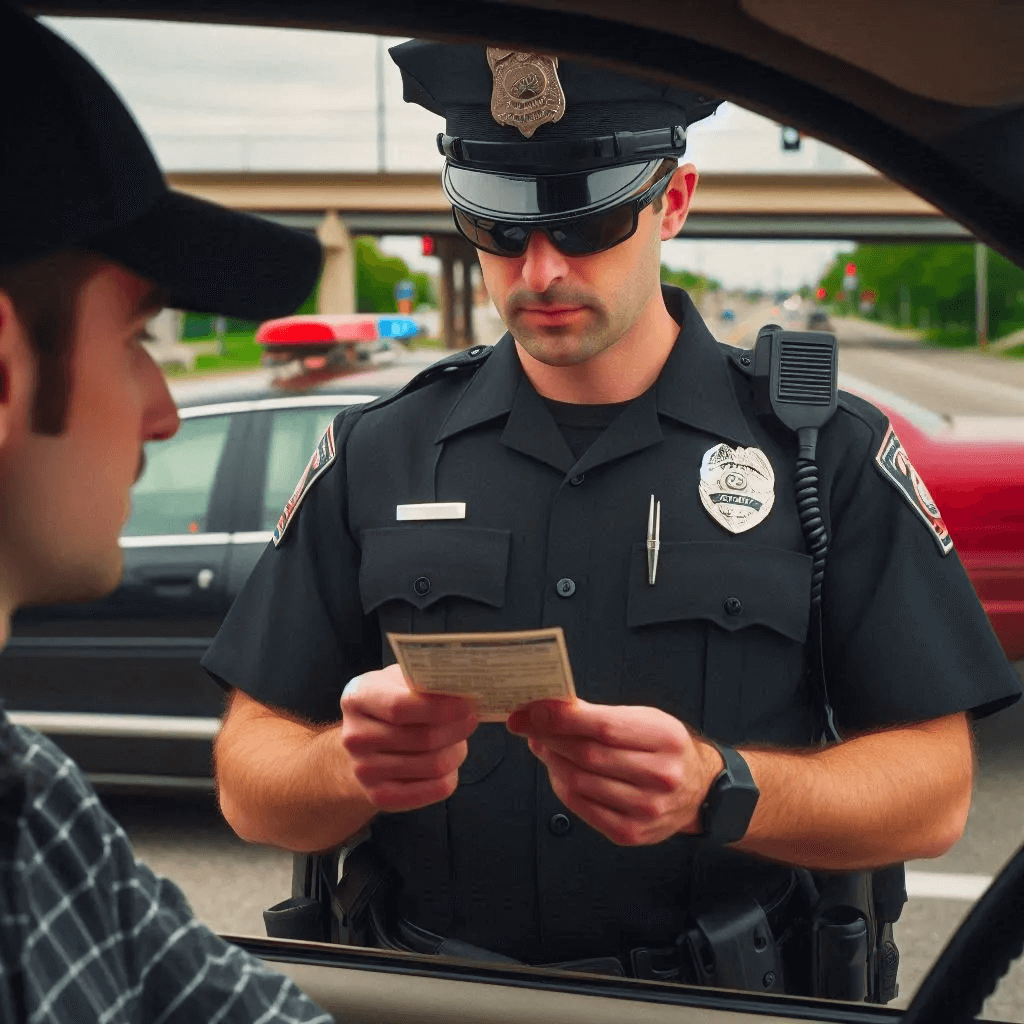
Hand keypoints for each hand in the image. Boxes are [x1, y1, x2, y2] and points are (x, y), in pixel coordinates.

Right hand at [340, 664, 478, 812]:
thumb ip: (425, 682)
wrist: (365, 741)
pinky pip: (435, 789)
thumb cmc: (392, 702)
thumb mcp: (400, 681)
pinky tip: (447, 761)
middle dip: (457, 728)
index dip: (440, 707)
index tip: (466, 704)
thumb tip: (463, 687)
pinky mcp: (380, 796)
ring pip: (434, 765)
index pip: (401, 707)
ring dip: (456, 750)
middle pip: (423, 738)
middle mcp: (355, 736)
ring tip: (457, 738)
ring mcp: (364, 770)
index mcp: (357, 698)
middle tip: (471, 718)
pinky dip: (451, 775)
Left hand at [507, 699, 723, 845]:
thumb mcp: (644, 719)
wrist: (699, 790)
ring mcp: (646, 809)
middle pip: (587, 755)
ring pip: (580, 782)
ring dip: (551, 761)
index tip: (531, 710)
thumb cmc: (665, 748)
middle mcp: (660, 776)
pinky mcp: (631, 833)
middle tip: (527, 725)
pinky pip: (582, 808)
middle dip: (548, 737)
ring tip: (542, 744)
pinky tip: (557, 771)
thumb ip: (600, 715)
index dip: (561, 718)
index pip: (603, 726)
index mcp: (665, 738)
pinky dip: (561, 786)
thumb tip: (550, 708)